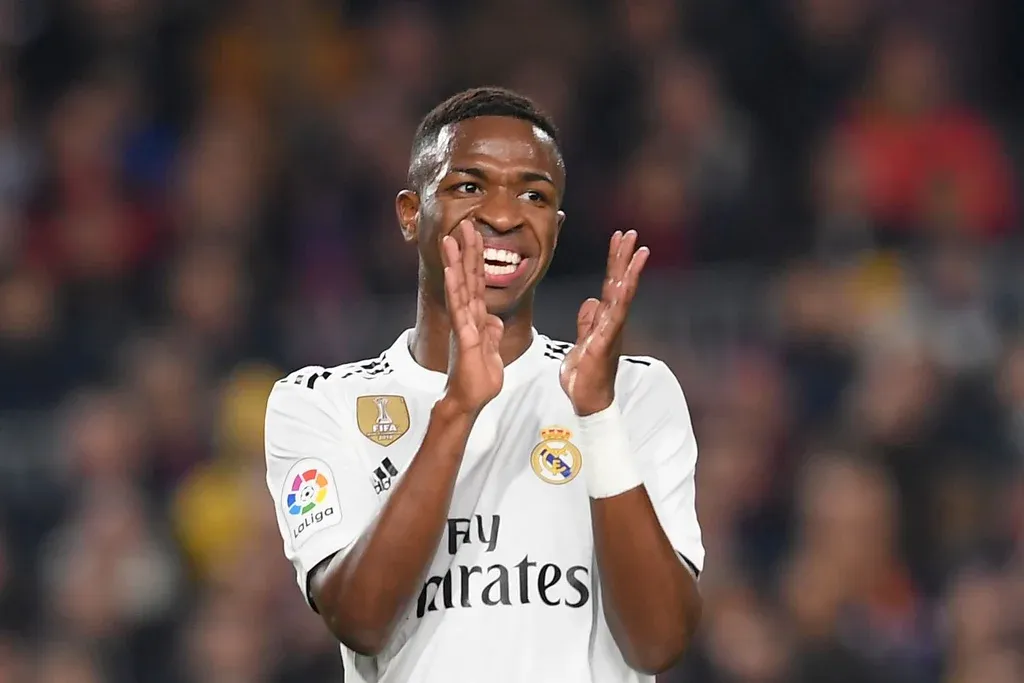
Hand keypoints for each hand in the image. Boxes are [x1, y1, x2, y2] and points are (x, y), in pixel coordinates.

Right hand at [441, 220, 504, 414]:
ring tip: (451, 239)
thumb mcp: (491, 350)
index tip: (476, 236)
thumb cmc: (478, 378)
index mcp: (476, 318)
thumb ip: (491, 332)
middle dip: (467, 251)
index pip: (478, 283)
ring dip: (456, 262)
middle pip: (467, 278)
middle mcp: (467, 317)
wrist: (468, 400)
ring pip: (460, 288)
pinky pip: (460, 309)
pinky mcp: (464, 337)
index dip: (478, 259)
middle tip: (465, 224)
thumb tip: (492, 318)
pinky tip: (452, 271)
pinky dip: (455, 289)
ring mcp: (463, 325)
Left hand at [561, 230, 648, 415]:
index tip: (619, 239)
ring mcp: (611, 331)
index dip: (614, 261)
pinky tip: (622, 284)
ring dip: (629, 272)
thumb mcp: (581, 342)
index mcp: (604, 319)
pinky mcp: (604, 343)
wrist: (588, 400)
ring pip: (622, 295)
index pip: (610, 284)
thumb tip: (591, 301)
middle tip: (631, 232)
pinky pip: (613, 317)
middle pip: (619, 283)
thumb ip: (587, 322)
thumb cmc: (586, 375)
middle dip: (624, 257)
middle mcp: (612, 322)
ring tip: (637, 250)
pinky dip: (619, 300)